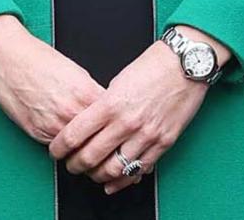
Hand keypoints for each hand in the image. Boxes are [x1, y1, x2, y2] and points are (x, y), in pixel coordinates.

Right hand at [0, 14, 103, 144]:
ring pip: (78, 147)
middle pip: (97, 136)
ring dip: (83, 146)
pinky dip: (64, 145)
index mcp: (85, 93)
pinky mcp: (37, 133)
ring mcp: (53, 125)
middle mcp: (70, 112)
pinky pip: (58, 146)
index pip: (111, 117)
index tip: (117, 123)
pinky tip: (66, 137)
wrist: (10, 60)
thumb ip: (91, 92)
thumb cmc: (40, 60)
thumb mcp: (76, 72)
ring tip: (86, 140)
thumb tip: (102, 105)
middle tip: (104, 138)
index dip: (115, 121)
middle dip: (102, 138)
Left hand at [48, 26, 229, 195]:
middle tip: (71, 164)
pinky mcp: (163, 142)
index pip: (74, 135)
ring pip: (113, 170)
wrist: (187, 63)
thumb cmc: (155, 65)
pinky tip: (114, 181)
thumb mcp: (120, 79)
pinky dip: (123, 180)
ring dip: (97, 176)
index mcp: (112, 103)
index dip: (59, 148)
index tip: (56, 150)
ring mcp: (146, 135)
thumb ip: (104, 104)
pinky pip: (139, 170)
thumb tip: (90, 124)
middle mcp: (127, 122)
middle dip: (74, 166)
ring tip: (92, 173)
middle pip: (89, 158)